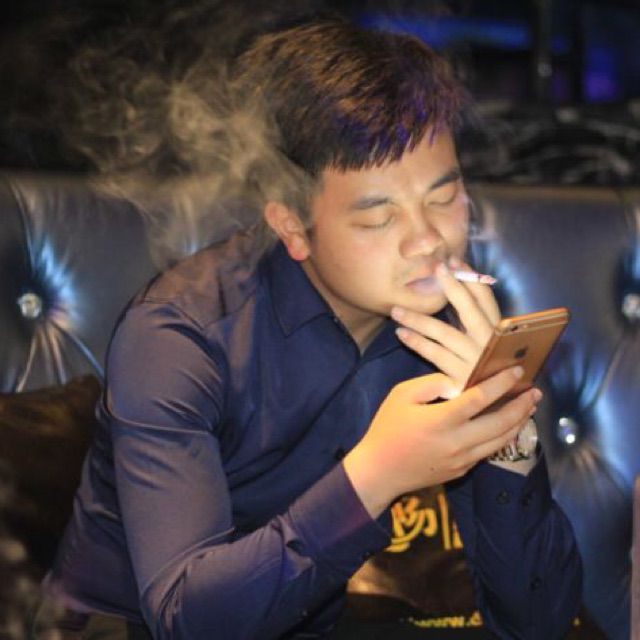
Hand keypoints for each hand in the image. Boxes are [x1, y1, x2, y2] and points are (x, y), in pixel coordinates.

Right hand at [343, 366, 540, 517]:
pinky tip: (507, 426)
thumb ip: (431, 383)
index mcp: (441, 420)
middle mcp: (457, 442)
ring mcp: (462, 460)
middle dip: (521, 406)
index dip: (501, 383)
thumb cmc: (387, 428)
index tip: (517, 370)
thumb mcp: (401, 395)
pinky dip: (503, 437)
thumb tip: (458, 382)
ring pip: (500, 441)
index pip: (480, 398)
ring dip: (518, 423)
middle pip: (500, 423)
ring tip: (529, 408)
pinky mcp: (461, 470)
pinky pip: (488, 451)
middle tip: (535, 391)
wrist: (379, 471)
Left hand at [392, 257, 500, 390]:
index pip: (486, 298)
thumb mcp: (491, 343)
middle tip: (433, 269)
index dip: (469, 278)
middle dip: (451, 287)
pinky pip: (435, 356)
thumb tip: (456, 287)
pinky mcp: (462, 378)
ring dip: (419, 319)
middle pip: (469, 309)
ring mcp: (476, 361)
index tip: (451, 261)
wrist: (499, 407)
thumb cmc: (491, 369)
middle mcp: (490, 344)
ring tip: (396, 311)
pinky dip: (417, 343)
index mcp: (500, 332)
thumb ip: (476, 320)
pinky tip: (401, 334)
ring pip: (444, 333)